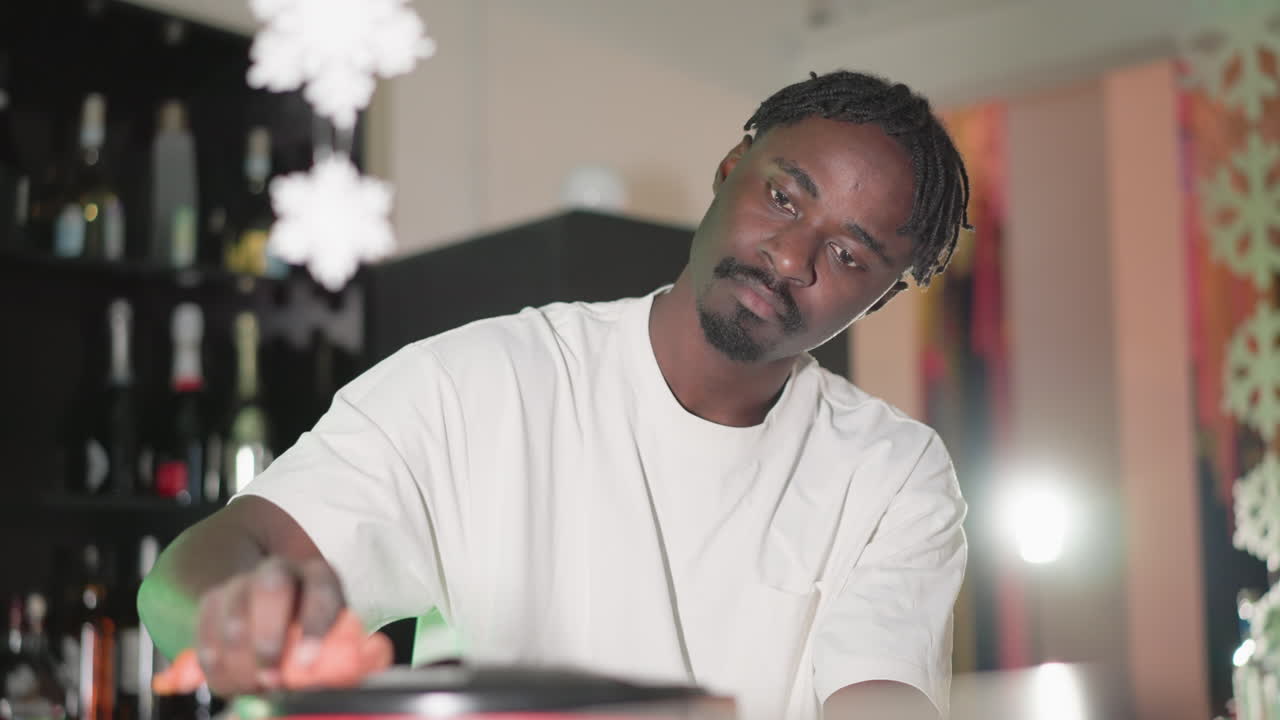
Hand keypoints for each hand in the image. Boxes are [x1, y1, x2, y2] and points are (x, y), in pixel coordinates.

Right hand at [178, 556, 384, 695]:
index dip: (315, 627)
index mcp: (320, 576)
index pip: (322, 592)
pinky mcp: (212, 602)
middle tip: (272, 678)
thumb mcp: (334, 635)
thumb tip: (355, 671)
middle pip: (271, 586)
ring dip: (240, 661)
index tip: (308, 663)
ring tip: (254, 688)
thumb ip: (342, 652)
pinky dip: (215, 666)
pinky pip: (204, 634)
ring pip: (233, 614)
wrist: (269, 600)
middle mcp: (280, 571)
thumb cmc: (308, 630)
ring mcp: (242, 583)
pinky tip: (231, 682)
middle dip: (268, 638)